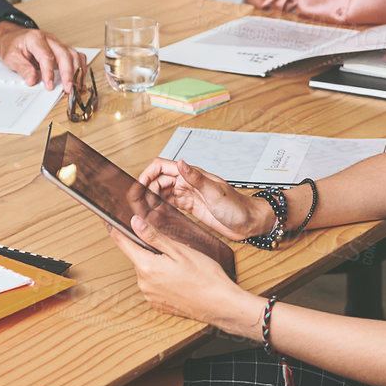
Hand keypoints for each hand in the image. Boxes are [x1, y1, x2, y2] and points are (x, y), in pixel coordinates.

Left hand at [0, 24, 84, 90]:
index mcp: (36, 39)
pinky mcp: (61, 49)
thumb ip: (23, 69)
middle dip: (68, 73)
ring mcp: (57, 43)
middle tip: (67, 88)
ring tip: (76, 85)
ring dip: (77, 71)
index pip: (47, 56)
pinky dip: (80, 66)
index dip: (49, 73)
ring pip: (73, 54)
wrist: (12, 37)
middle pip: (64, 55)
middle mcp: (50, 39)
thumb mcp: (11, 57)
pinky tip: (79, 76)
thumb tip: (33, 80)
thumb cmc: (12, 45)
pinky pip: (76, 55)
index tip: (49, 85)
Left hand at [108, 215, 261, 336]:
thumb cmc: (205, 277)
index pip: (123, 243)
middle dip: (149, 249)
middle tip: (171, 248)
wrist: (220, 304)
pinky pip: (154, 285)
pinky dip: (162, 279)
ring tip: (180, 266)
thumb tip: (134, 222)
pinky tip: (180, 278)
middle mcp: (144, 284)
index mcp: (147, 267)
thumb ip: (153, 236)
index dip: (115, 230)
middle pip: (138, 257)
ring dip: (157, 265)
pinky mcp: (158, 304)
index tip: (107, 222)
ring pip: (147, 271)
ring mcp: (151, 296)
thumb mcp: (179, 250)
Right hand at [137, 158, 272, 240]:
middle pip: (157, 181)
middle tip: (135, 204)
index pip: (161, 167)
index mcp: (192, 175)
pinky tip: (153, 216)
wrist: (250, 222)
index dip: (147, 175)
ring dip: (149, 199)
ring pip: (161, 193)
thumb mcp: (216, 193)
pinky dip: (158, 208)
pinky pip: (168, 204)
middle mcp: (188, 182)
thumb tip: (180, 163)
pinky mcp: (190, 207)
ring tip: (141, 211)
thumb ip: (197, 178)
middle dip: (144, 190)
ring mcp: (188, 195)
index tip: (137, 187)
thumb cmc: (237, 207)